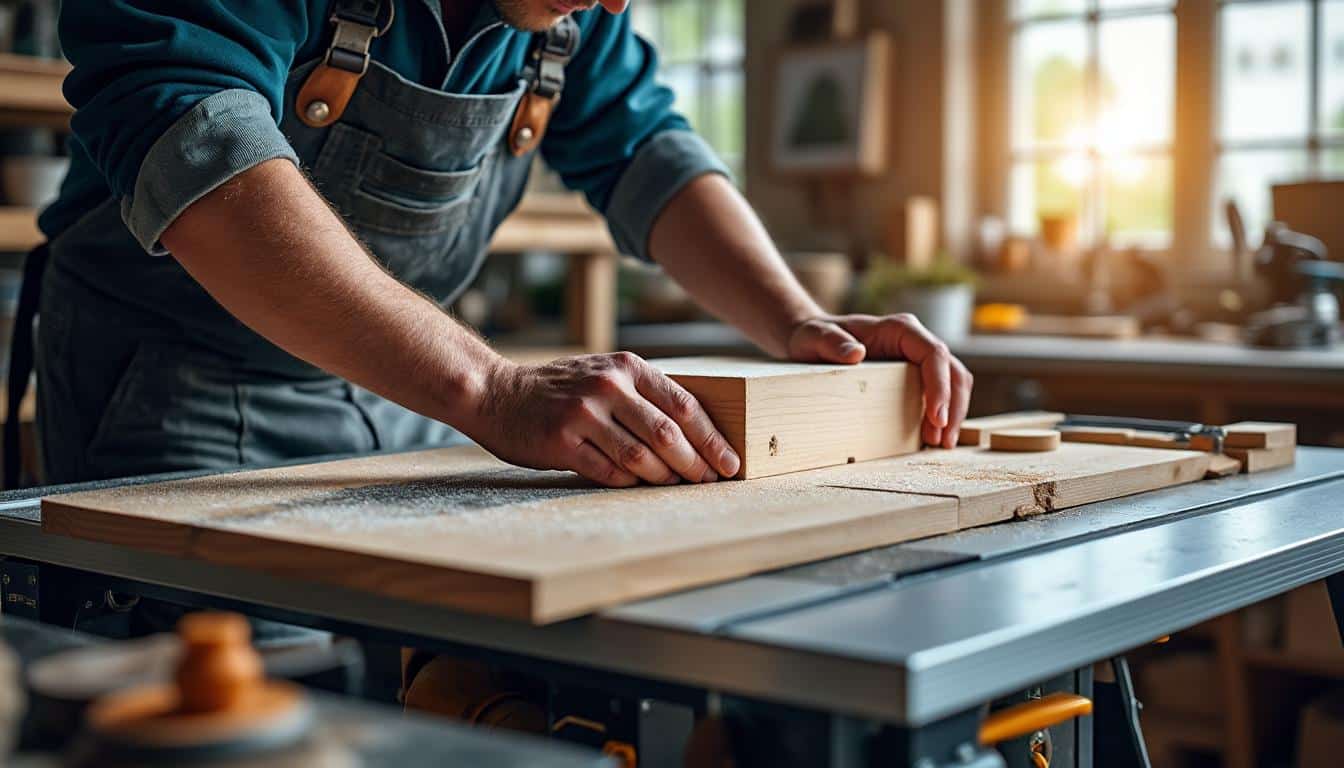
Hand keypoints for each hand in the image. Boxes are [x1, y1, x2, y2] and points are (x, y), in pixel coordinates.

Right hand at [468, 352, 740, 487]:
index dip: (713, 438)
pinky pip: (608, 472)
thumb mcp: (605, 373)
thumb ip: (644, 395)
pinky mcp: (562, 442)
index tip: (730, 462)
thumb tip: (696, 435)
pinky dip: (628, 483)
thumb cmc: (561, 390)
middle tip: (709, 482)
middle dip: (696, 464)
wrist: (497, 393)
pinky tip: (637, 485)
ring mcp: (583, 414)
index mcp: (627, 367)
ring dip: (664, 477)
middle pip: (668, 435)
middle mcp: (608, 386)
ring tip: (675, 485)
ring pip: (641, 457)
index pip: (684, 405)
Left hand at [785, 314, 972, 448]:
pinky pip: (942, 392)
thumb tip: (856, 354)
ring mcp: (918, 358)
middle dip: (954, 406)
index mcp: (899, 329)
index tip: (936, 417)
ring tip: (941, 444)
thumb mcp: (815, 337)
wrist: (814, 341)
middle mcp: (915, 341)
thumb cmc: (815, 338)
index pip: (934, 354)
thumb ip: (832, 343)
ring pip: (954, 382)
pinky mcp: (916, 375)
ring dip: (954, 413)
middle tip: (942, 441)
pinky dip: (944, 414)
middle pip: (953, 371)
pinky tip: (934, 437)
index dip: (941, 386)